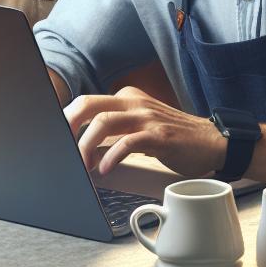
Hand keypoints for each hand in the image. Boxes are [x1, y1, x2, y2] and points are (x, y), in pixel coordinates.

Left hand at [65, 86, 226, 178]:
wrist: (212, 142)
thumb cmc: (174, 138)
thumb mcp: (141, 127)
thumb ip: (115, 131)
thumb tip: (83, 150)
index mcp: (127, 98)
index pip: (88, 101)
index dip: (67, 118)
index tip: (54, 136)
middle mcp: (134, 103)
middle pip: (90, 103)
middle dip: (68, 123)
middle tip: (58, 145)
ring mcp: (147, 117)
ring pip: (105, 121)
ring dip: (86, 145)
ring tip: (81, 165)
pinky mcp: (159, 135)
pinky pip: (129, 141)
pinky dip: (112, 155)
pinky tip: (105, 168)